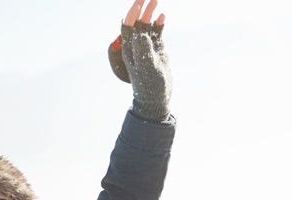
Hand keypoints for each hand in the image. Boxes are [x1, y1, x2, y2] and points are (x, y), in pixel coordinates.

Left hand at [108, 0, 170, 121]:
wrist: (157, 97)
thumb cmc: (149, 85)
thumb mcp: (147, 68)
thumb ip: (143, 51)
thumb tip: (141, 33)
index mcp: (130, 48)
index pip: (128, 26)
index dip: (132, 14)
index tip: (138, 3)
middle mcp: (137, 44)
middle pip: (137, 22)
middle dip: (141, 8)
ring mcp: (147, 46)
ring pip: (147, 25)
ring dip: (150, 13)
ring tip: (156, 1)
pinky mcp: (157, 49)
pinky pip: (156, 33)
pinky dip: (159, 25)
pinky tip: (163, 16)